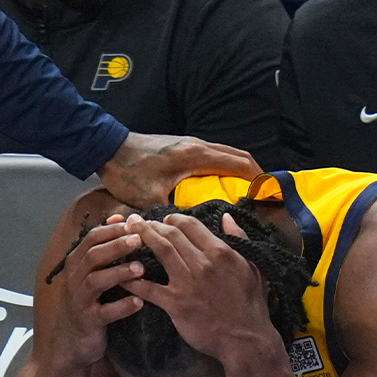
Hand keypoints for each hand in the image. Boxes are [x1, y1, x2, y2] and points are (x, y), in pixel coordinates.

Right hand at [44, 217, 143, 368]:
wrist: (72, 342)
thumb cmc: (88, 302)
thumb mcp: (92, 272)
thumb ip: (103, 247)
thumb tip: (118, 217)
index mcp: (76, 263)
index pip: (92, 238)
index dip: (112, 230)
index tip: (133, 224)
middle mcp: (75, 279)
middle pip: (93, 255)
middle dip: (116, 246)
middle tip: (139, 240)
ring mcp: (79, 300)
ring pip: (96, 281)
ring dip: (119, 273)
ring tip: (140, 269)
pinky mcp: (88, 321)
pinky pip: (105, 312)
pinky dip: (122, 307)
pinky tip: (139, 302)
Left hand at [100, 132, 260, 208]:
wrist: (107, 149)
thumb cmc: (129, 173)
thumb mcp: (152, 199)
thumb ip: (173, 214)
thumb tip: (191, 233)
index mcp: (196, 156)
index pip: (239, 164)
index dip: (257, 179)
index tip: (268, 195)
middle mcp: (197, 146)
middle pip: (238, 156)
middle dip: (254, 174)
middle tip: (264, 195)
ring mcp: (190, 143)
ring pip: (226, 153)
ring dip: (240, 169)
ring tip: (248, 191)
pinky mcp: (182, 146)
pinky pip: (213, 154)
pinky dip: (224, 166)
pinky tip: (223, 184)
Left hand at [123, 212, 280, 363]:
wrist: (246, 341)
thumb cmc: (252, 306)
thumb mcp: (253, 267)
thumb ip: (239, 239)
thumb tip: (227, 218)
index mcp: (220, 252)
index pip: (191, 226)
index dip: (174, 220)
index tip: (164, 220)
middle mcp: (203, 263)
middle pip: (171, 234)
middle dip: (151, 224)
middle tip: (136, 222)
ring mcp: (188, 283)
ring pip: (160, 251)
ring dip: (141, 238)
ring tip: (127, 233)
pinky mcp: (176, 304)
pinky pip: (149, 288)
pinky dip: (132, 280)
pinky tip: (121, 275)